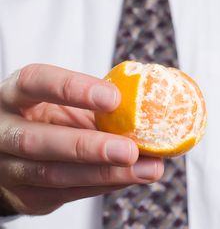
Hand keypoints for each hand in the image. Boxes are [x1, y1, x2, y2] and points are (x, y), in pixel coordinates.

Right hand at [0, 64, 163, 214]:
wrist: (18, 148)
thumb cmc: (49, 115)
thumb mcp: (63, 101)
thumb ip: (94, 103)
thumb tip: (147, 108)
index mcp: (15, 94)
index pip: (35, 82)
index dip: (72, 88)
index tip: (113, 98)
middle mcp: (4, 130)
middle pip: (37, 140)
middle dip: (87, 147)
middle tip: (129, 149)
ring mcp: (8, 167)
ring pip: (53, 175)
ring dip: (104, 173)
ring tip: (146, 168)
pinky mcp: (25, 195)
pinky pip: (65, 193)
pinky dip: (103, 185)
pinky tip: (129, 176)